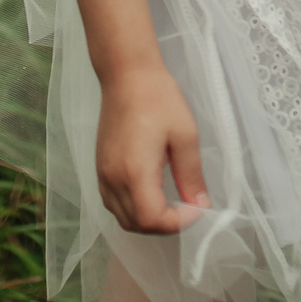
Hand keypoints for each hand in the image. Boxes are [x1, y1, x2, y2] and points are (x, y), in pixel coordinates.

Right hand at [94, 62, 209, 234]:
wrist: (127, 75)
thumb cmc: (159, 99)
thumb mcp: (185, 136)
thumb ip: (192, 176)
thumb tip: (201, 204)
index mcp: (135, 171)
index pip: (152, 220)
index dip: (177, 223)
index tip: (197, 208)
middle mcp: (113, 178)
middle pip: (136, 224)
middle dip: (164, 225)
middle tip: (187, 208)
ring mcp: (102, 175)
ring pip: (122, 217)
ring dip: (147, 220)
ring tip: (172, 204)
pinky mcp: (99, 168)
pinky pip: (113, 203)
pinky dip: (132, 209)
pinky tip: (151, 194)